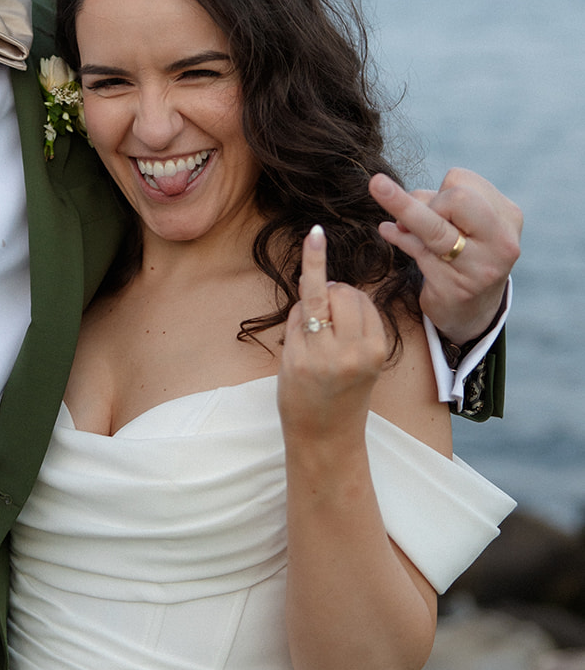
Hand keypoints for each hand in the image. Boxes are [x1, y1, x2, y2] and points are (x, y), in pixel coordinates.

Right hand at [277, 225, 385, 444]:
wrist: (326, 435)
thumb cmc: (299, 398)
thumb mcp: (288, 360)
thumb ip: (300, 322)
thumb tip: (317, 290)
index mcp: (310, 355)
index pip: (312, 298)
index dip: (313, 262)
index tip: (315, 234)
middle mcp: (342, 354)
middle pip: (340, 293)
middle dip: (328, 291)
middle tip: (318, 310)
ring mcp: (366, 355)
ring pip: (358, 299)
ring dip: (344, 299)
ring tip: (333, 323)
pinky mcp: (381, 355)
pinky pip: (370, 314)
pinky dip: (357, 313)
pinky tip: (348, 330)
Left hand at [369, 169, 521, 346]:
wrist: (472, 312)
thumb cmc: (462, 255)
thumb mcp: (462, 224)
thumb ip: (436, 205)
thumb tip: (399, 199)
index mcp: (508, 217)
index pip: (464, 180)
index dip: (440, 191)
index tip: (438, 210)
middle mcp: (502, 242)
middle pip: (457, 197)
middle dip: (430, 202)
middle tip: (422, 223)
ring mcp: (480, 268)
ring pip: (434, 227)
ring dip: (401, 206)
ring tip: (376, 186)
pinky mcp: (455, 289)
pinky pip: (418, 251)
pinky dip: (400, 238)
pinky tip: (388, 231)